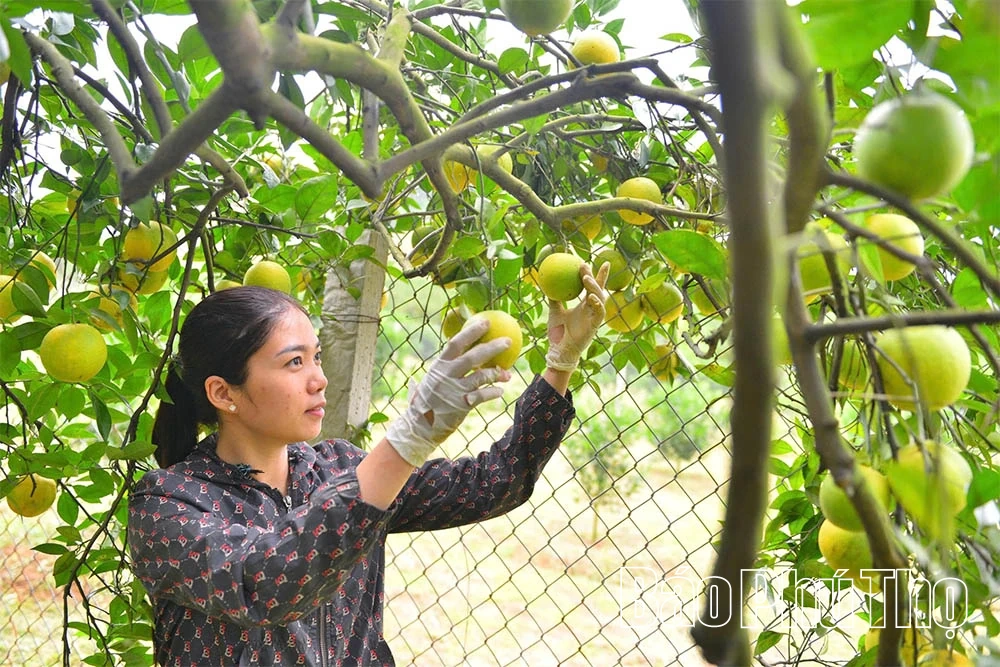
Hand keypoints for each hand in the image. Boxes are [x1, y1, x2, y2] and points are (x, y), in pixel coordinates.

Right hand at [385, 319, 511, 466]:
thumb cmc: (424, 403)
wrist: (417, 428)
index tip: (486, 322)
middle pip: (473, 356)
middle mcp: (446, 375)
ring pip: (481, 376)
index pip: (456, 343)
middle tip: (508, 341)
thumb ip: (441, 369)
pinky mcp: (462, 405)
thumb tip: (448, 354)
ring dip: (497, 373)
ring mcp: (454, 390)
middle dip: (492, 347)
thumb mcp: (428, 381)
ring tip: (508, 374)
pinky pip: (483, 395)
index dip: (472, 331)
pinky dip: (493, 392)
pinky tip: (499, 392)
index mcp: (439, 366)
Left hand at [545, 262, 609, 371]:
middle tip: (584, 265)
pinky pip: (599, 313)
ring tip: (586, 278)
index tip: (594, 260)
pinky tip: (591, 297)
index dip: (596, 274)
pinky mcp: (595, 326)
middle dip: (595, 275)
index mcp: (585, 305)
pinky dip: (597, 304)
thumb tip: (547, 282)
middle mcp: (592, 309)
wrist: (560, 350)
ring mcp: (595, 317)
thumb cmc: (558, 333)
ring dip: (594, 287)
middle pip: (598, 289)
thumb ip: (554, 298)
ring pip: (600, 298)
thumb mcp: (554, 311)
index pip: (592, 286)